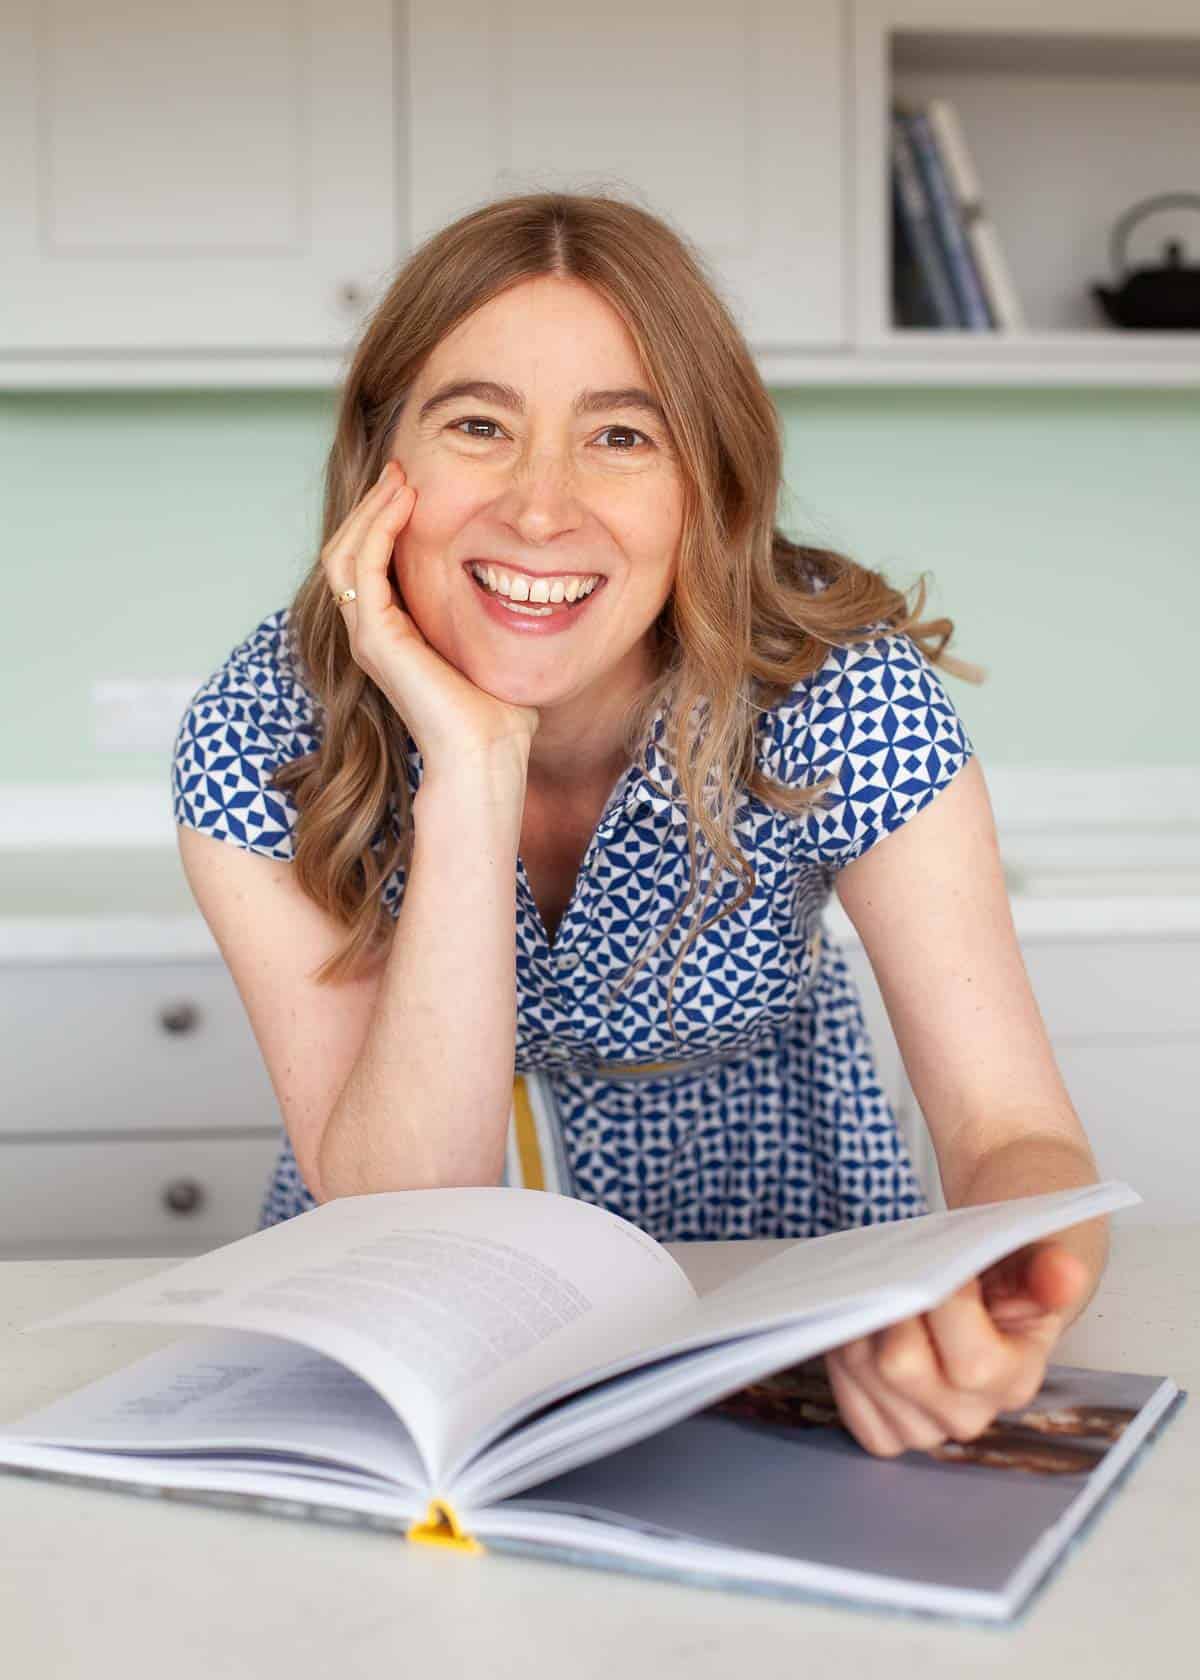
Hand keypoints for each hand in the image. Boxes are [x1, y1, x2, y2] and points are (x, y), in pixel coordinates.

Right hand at [321, 460, 541, 769]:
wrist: (487, 754)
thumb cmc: (498, 713)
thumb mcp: (490, 647)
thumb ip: (488, 618)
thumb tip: (528, 589)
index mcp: (394, 635)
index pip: (370, 563)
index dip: (385, 521)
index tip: (414, 486)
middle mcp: (372, 634)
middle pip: (349, 551)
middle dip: (373, 506)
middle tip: (400, 470)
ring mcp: (368, 636)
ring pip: (345, 552)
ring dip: (372, 510)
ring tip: (399, 478)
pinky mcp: (375, 638)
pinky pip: (364, 567)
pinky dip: (379, 529)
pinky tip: (405, 504)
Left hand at [823, 1240, 1091, 1456]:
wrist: (974, 1305)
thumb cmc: (998, 1283)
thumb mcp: (1028, 1264)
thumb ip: (1046, 1269)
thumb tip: (1064, 1274)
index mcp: (1014, 1381)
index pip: (971, 1361)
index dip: (944, 1305)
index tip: (941, 1268)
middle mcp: (968, 1418)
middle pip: (902, 1366)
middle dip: (894, 1308)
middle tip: (903, 1278)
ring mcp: (921, 1431)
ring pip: (864, 1370)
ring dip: (864, 1321)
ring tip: (888, 1296)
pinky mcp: (882, 1432)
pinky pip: (847, 1395)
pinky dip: (847, 1352)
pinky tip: (868, 1329)